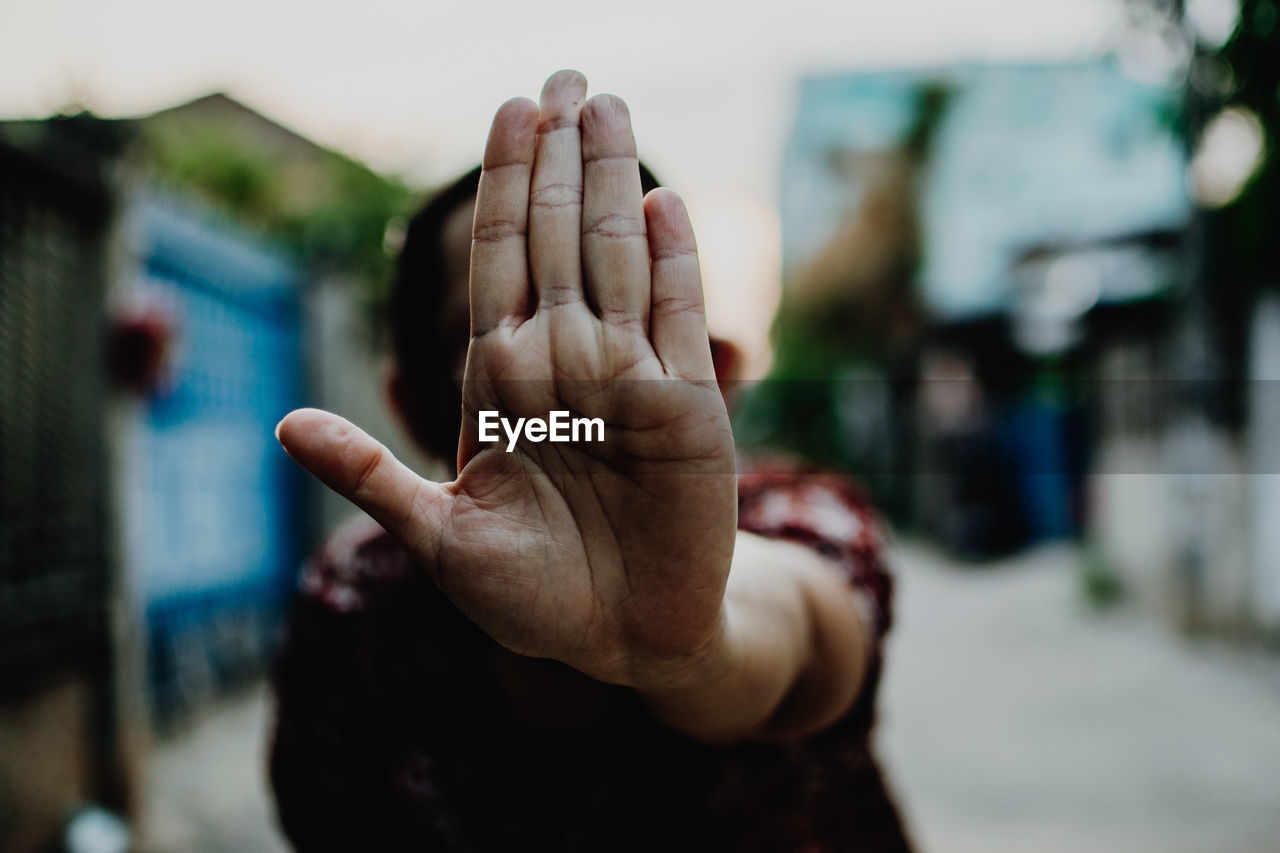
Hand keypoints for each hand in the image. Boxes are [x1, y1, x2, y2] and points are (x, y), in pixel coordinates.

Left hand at [276, 71, 736, 688]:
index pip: (502, 257)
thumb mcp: (438, 540)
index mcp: (502, 376)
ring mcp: (630, 379)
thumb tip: (283, 426)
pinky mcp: (689, 409)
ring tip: (607, 107)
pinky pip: (679, 321)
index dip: (506, 182)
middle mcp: (566, 360)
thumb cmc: (527, 595)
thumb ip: (372, 476)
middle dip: (561, 154)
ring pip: (619, 259)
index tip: (508, 107)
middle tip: (566, 74)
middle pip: (561, 236)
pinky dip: (675, 263)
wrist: (620, 638)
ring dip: (614, 182)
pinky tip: (666, 204)